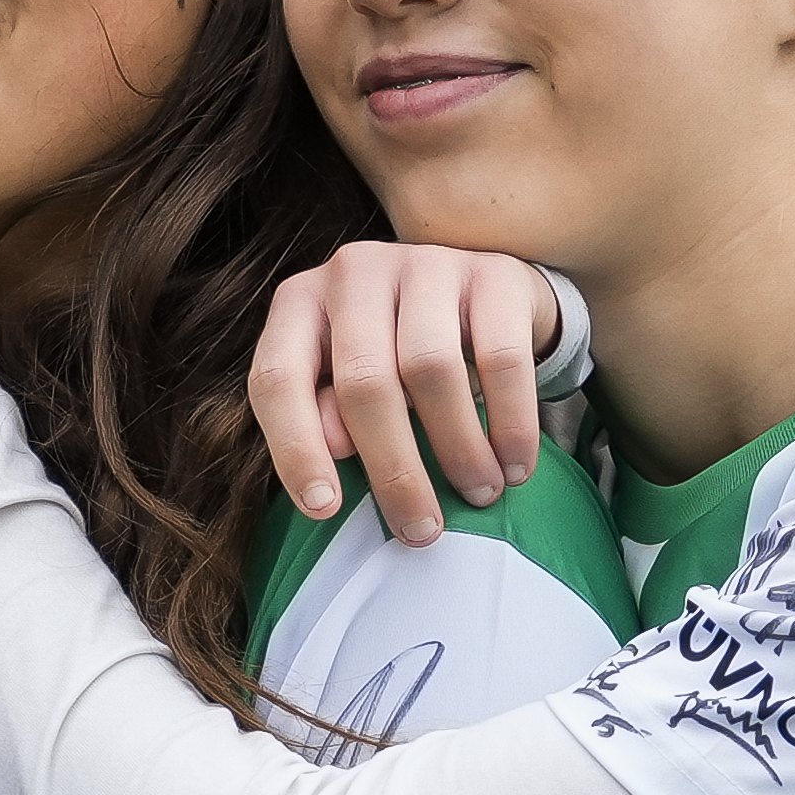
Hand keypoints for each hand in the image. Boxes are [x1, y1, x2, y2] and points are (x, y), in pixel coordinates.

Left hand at [252, 239, 565, 546]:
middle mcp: (355, 272)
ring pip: (430, 367)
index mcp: (300, 304)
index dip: (295, 448)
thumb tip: (338, 448)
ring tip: (480, 495)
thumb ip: (329, 416)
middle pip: (363, 381)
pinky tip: (516, 464)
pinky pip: (500, 356)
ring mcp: (425, 264)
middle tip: (422, 531)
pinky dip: (510, 421)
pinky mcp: (493, 273)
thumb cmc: (396, 357)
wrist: (484, 298)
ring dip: (457, 447)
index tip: (324, 511)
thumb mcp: (348, 387)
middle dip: (393, 469)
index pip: (278, 377)